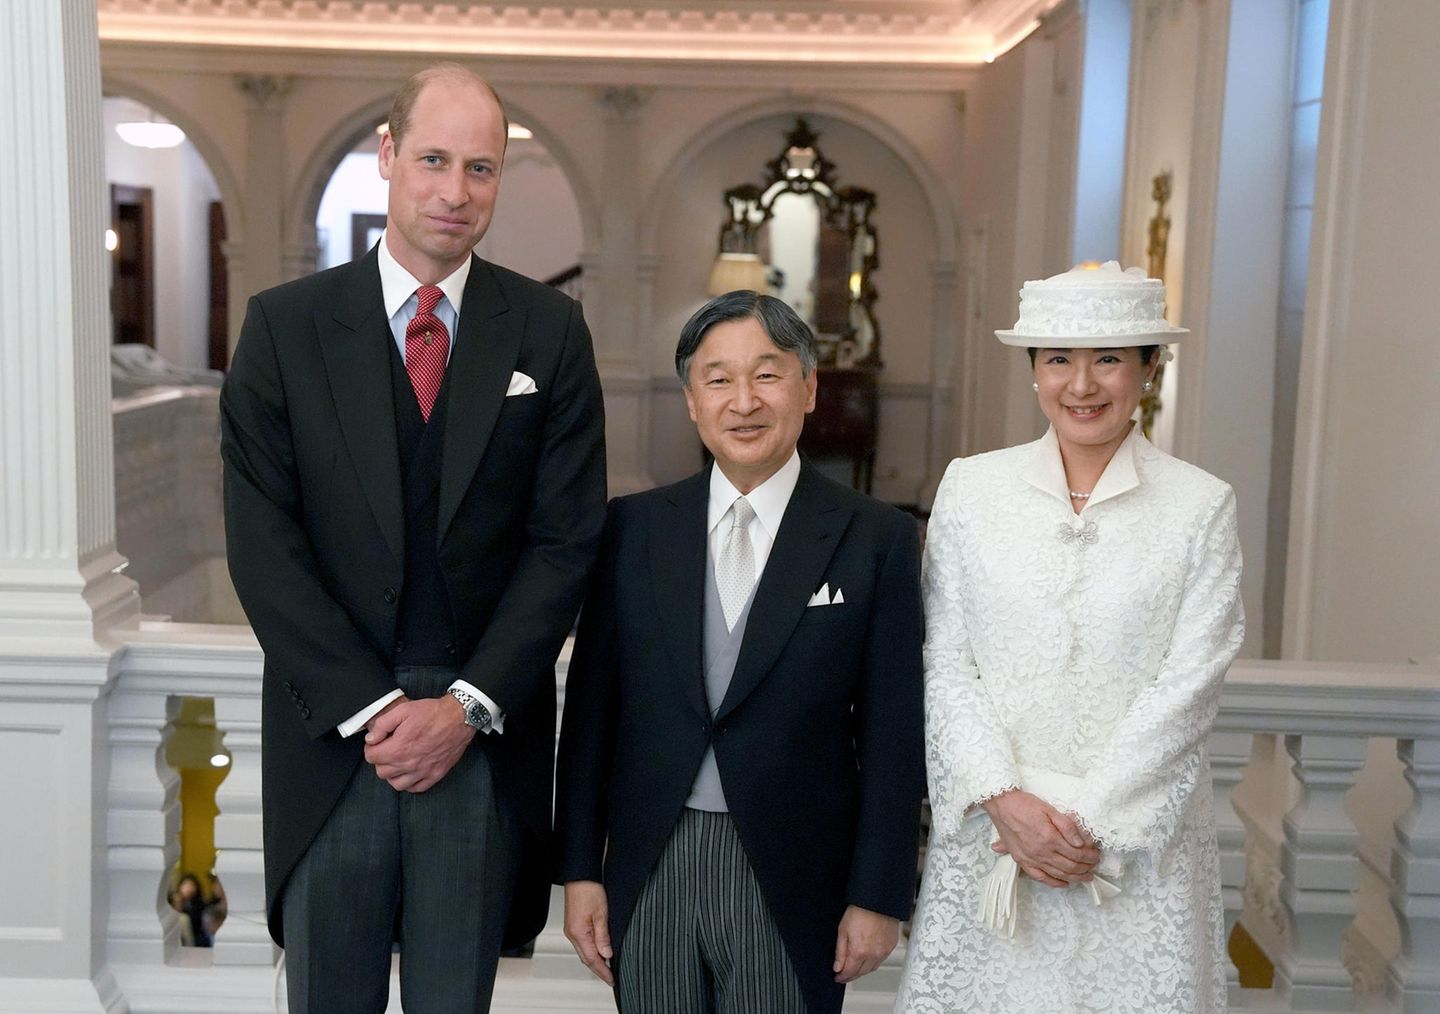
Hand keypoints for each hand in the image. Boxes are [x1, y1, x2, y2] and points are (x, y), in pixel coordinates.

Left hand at [363, 695, 474, 791]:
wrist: (459, 717)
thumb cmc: (433, 713)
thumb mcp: (403, 710)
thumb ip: (382, 725)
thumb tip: (371, 739)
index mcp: (398, 748)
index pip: (371, 757)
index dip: (371, 748)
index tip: (378, 742)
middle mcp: (409, 764)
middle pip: (382, 772)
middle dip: (381, 760)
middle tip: (388, 749)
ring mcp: (423, 771)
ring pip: (396, 784)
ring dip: (393, 774)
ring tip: (397, 762)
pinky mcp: (435, 774)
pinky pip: (416, 788)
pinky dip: (410, 783)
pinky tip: (410, 772)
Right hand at [563, 880, 613, 985]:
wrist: (580, 875)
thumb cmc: (588, 889)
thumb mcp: (601, 914)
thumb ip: (603, 936)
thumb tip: (607, 954)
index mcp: (579, 933)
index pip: (592, 960)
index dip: (603, 971)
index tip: (612, 979)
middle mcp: (572, 933)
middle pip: (586, 959)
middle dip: (599, 970)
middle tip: (611, 977)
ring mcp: (571, 929)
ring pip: (584, 952)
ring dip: (595, 961)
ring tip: (607, 968)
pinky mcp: (573, 924)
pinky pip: (582, 943)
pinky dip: (591, 951)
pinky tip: (599, 951)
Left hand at [832, 905, 897, 982]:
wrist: (878, 901)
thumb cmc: (860, 911)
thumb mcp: (843, 930)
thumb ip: (840, 952)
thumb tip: (837, 967)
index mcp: (859, 951)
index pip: (849, 972)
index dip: (842, 977)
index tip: (838, 977)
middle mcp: (873, 954)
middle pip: (861, 973)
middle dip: (851, 975)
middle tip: (844, 974)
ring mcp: (884, 952)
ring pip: (872, 968)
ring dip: (862, 971)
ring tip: (855, 968)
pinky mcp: (891, 946)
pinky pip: (881, 960)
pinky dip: (873, 963)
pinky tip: (868, 958)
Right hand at [983, 790, 1099, 887]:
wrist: (1002, 805)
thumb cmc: (1025, 804)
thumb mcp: (1050, 810)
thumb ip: (1067, 827)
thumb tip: (1081, 843)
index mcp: (1049, 838)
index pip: (1076, 853)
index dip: (1089, 856)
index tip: (1096, 855)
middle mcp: (1041, 852)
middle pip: (1070, 866)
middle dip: (1085, 868)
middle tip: (1094, 865)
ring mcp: (1031, 859)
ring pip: (1058, 874)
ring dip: (1075, 877)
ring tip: (1086, 876)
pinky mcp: (1022, 861)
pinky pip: (1040, 877)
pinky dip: (1054, 882)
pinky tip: (1064, 883)